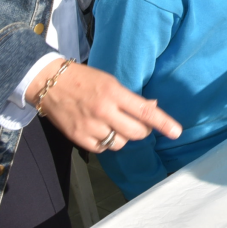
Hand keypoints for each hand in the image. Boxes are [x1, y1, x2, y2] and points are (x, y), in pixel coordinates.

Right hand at [33, 59, 181, 153]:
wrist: (50, 83)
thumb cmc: (84, 79)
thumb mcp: (111, 82)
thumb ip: (130, 98)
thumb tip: (152, 109)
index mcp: (114, 93)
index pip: (145, 111)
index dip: (163, 123)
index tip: (177, 132)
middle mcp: (104, 111)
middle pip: (135, 133)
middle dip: (144, 131)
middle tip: (141, 125)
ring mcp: (90, 126)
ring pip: (120, 143)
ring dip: (123, 137)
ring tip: (116, 125)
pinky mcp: (78, 137)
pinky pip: (102, 148)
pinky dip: (106, 143)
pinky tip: (102, 131)